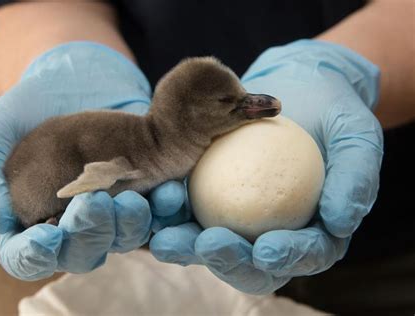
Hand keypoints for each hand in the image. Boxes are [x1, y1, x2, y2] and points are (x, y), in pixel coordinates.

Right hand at [0, 42, 152, 279]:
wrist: (76, 78)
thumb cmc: (28, 110)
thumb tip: (3, 221)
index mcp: (32, 221)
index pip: (29, 258)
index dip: (35, 256)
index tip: (48, 235)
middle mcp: (74, 224)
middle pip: (82, 254)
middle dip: (90, 235)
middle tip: (94, 203)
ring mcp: (112, 211)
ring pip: (124, 240)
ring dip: (130, 226)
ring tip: (134, 199)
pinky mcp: (144, 193)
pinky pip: (160, 214)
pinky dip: (165, 210)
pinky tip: (167, 191)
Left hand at [148, 40, 382, 293]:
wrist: (296, 86)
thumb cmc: (331, 113)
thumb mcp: (356, 135)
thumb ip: (354, 178)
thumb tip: (341, 222)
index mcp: (309, 231)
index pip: (300, 255)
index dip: (285, 258)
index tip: (268, 250)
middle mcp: (269, 231)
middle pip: (248, 262)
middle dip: (227, 261)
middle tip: (208, 245)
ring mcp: (234, 215)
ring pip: (207, 242)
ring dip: (185, 244)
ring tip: (166, 236)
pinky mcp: (206, 193)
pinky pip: (185, 208)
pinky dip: (169, 210)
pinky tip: (158, 198)